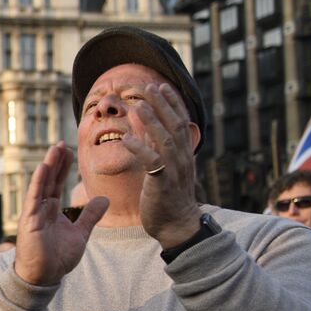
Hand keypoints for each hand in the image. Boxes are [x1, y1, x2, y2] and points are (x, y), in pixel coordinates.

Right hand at [14, 143, 109, 285]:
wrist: (45, 276)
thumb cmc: (57, 258)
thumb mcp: (80, 233)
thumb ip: (90, 216)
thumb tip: (105, 199)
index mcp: (52, 210)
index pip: (58, 184)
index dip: (64, 168)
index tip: (69, 151)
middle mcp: (42, 208)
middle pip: (50, 180)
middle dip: (56, 162)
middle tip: (62, 143)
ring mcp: (34, 213)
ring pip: (42, 184)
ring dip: (48, 166)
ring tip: (54, 148)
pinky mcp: (29, 220)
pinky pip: (34, 198)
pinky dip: (38, 182)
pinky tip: (43, 168)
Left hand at [121, 83, 200, 248]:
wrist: (176, 225)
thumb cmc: (168, 197)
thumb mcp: (165, 168)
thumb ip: (156, 147)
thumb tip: (143, 125)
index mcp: (184, 154)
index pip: (180, 122)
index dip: (172, 103)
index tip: (161, 86)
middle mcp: (183, 159)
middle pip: (174, 125)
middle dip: (162, 104)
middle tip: (149, 86)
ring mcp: (174, 171)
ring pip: (164, 140)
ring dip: (151, 121)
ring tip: (137, 105)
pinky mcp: (163, 184)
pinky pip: (152, 162)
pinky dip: (139, 148)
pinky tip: (126, 138)